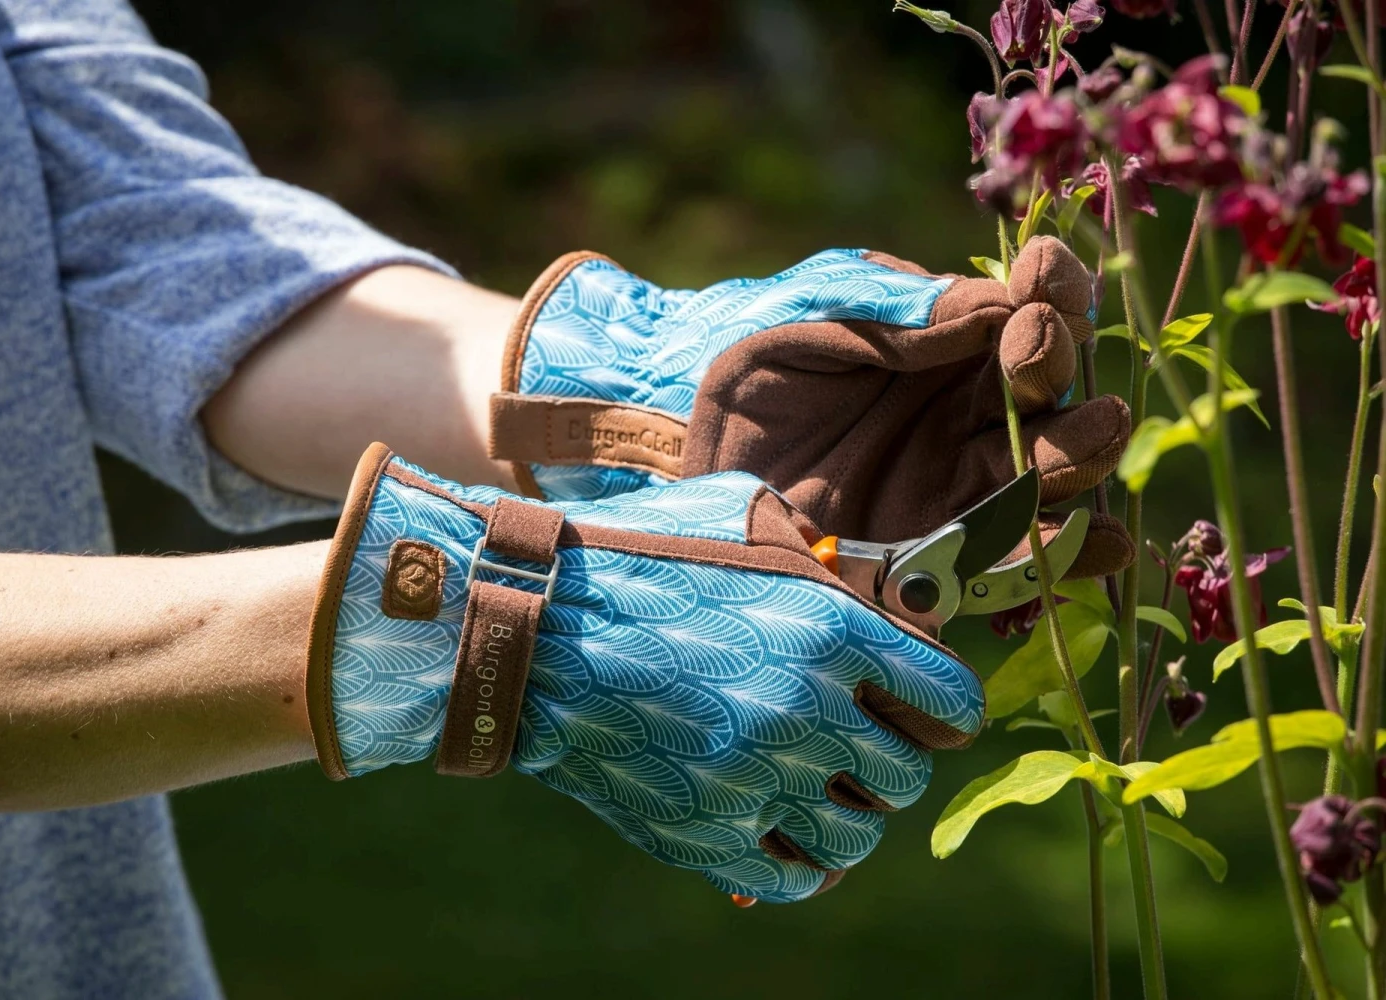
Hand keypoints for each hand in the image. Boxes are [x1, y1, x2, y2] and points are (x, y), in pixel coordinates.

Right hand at [307, 444, 984, 901]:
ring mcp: (755, 782)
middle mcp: (807, 712)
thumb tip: (868, 584)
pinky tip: (779, 825)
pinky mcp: (705, 836)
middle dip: (889, 758)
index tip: (926, 713)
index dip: (945, 710)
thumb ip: (818, 548)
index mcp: (831, 630)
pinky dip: (802, 861)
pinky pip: (797, 880)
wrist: (529, 624)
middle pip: (909, 777)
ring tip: (814, 785)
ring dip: (846, 811)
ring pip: (860, 836)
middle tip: (855, 742)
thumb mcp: (738, 509)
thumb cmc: (633, 555)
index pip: (952, 704)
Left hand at [491, 237, 1132, 579]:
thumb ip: (896, 310)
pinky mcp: (942, 556)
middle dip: (1057, 363)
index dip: (1055, 287)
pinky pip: (1021, 560)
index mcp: (951, 335)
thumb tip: (997, 303)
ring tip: (1088, 433)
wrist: (671, 448)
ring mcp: (961, 482)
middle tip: (1027, 351)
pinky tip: (1102, 545)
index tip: (1042, 277)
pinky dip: (1070, 556)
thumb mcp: (810, 315)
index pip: (1034, 303)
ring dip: (1082, 451)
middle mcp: (971, 406)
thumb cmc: (745, 362)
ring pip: (1054, 470)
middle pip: (1054, 387)